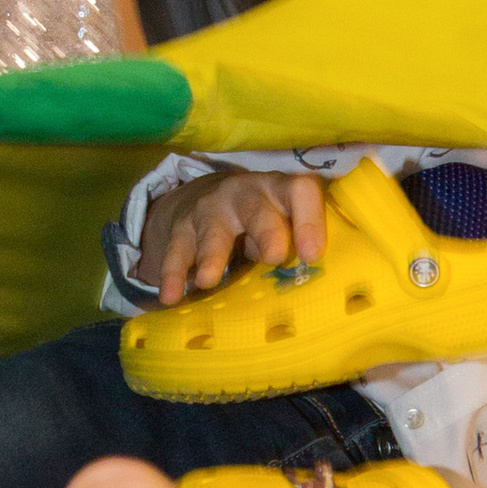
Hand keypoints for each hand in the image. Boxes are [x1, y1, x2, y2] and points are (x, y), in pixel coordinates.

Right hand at [138, 166, 329, 301]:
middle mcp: (245, 194)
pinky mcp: (182, 228)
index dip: (309, 220)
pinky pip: (176, 251)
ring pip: (213, 229)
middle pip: (257, 208)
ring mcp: (211, 209)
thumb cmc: (262, 221)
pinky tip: (171, 296)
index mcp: (280, 191)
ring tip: (209, 281)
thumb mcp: (282, 224)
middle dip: (266, 231)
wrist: (208, 199)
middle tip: (274, 257)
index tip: (312, 254)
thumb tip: (315, 285)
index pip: (300, 191)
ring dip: (212, 254)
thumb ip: (295, 246)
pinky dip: (173, 274)